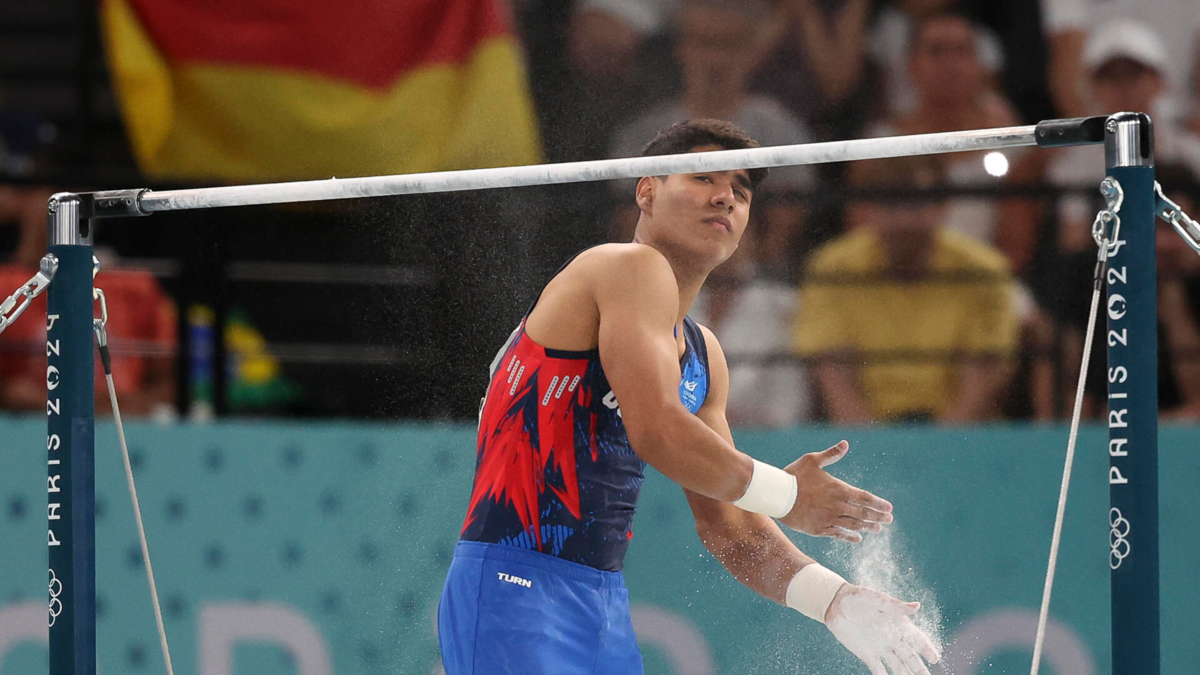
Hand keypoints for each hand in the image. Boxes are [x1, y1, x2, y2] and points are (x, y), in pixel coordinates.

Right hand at [778, 440, 892, 541]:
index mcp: (838, 489)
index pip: (865, 498)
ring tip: (878, 529)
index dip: (879, 504)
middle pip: (863, 514)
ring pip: (853, 525)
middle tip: (889, 520)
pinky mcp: (819, 529)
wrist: (776, 496)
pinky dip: (849, 537)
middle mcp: (837, 506)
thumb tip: (846, 443)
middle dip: (878, 517)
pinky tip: (857, 538)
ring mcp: (828, 519)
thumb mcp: (812, 460)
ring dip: (867, 527)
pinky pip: (838, 534)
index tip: (890, 508)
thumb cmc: (794, 475)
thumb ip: (831, 454)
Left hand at [826, 584, 940, 674]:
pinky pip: (879, 670)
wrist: (835, 604)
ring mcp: (881, 648)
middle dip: (920, 669)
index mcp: (898, 624)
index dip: (927, 648)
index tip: (935, 659)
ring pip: (898, 666)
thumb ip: (895, 606)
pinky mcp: (867, 654)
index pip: (917, 639)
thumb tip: (917, 606)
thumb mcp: (875, 599)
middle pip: (911, 657)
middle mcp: (892, 638)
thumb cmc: (857, 597)